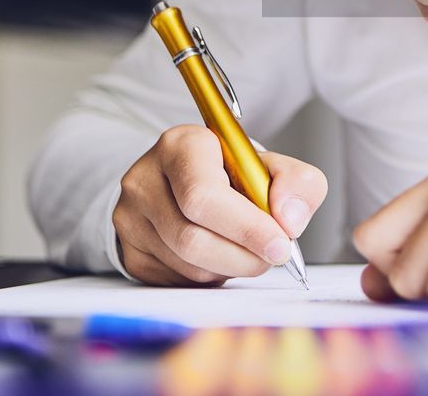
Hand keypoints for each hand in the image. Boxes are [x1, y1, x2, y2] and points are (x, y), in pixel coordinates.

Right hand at [114, 124, 326, 285]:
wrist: (192, 183)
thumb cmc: (235, 174)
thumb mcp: (273, 166)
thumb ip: (297, 183)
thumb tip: (289, 220)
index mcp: (181, 146)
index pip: (204, 196)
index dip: (246, 227)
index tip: (280, 245)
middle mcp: (145, 178)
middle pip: (192, 237)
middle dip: (243, 256)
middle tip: (272, 256)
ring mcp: (130, 217)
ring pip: (187, 265)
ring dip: (229, 268)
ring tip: (246, 250)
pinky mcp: (129, 250)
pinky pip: (175, 281)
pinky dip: (209, 277)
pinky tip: (220, 257)